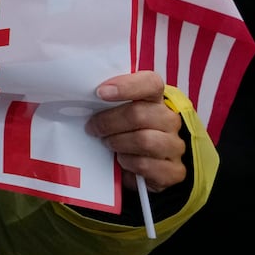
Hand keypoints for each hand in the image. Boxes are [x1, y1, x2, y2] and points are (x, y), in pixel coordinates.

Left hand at [86, 72, 185, 192]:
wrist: (145, 166)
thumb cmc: (124, 131)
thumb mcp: (116, 112)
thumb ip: (106, 102)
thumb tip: (79, 98)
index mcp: (155, 99)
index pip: (151, 83)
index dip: (126, 86)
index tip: (100, 92)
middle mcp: (170, 120)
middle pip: (139, 115)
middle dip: (109, 122)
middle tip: (92, 128)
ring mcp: (175, 145)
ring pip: (144, 140)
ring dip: (118, 142)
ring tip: (107, 143)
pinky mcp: (175, 171)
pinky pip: (147, 165)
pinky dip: (128, 163)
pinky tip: (121, 160)